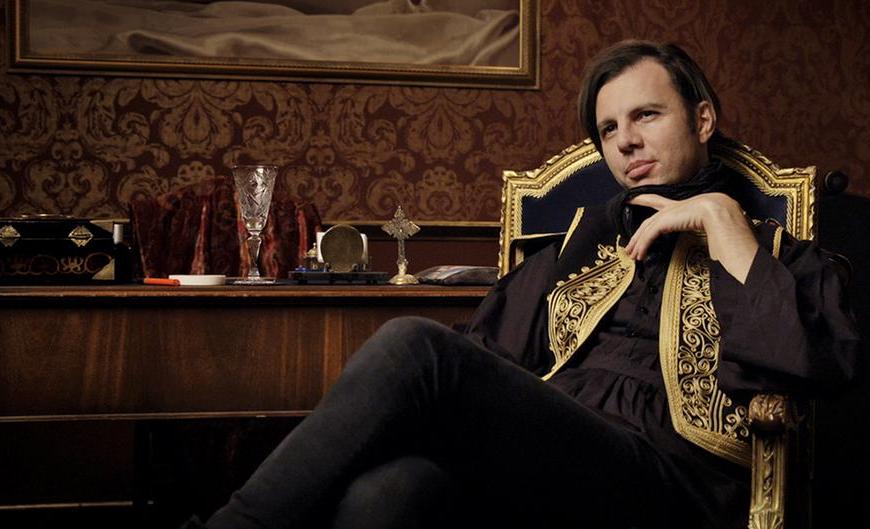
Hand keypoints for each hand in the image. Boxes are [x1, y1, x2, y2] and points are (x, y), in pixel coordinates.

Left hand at [625, 192, 758, 282]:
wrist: (719, 211)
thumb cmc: (719, 216)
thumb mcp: (704, 220)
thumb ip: (699, 226)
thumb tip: (708, 239)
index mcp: (680, 206)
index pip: (656, 201)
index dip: (642, 199)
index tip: (631, 198)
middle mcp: (670, 208)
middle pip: (647, 222)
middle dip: (636, 235)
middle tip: (629, 247)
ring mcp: (666, 214)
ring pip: (645, 230)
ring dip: (637, 244)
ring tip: (632, 256)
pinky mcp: (663, 222)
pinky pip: (648, 236)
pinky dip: (643, 246)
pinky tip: (639, 256)